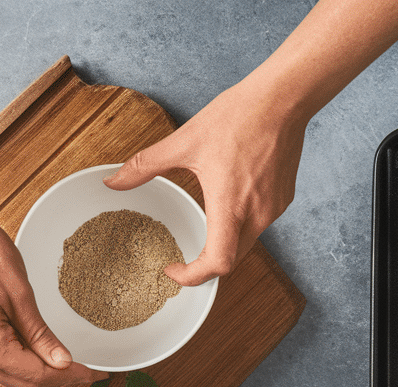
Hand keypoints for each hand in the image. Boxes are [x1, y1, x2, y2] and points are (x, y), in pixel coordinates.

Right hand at [0, 214, 106, 386]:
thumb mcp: (21, 295)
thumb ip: (41, 335)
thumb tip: (64, 363)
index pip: (36, 375)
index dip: (69, 376)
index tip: (95, 372)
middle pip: (26, 384)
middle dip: (60, 380)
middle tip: (91, 371)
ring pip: (17, 378)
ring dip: (46, 375)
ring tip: (75, 366)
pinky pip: (8, 365)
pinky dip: (31, 365)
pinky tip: (50, 356)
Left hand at [103, 82, 307, 286]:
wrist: (282, 98)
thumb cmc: (238, 117)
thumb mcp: (184, 142)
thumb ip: (145, 166)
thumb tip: (113, 181)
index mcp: (229, 207)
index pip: (217, 264)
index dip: (192, 276)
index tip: (173, 270)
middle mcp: (256, 214)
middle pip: (231, 260)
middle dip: (206, 263)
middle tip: (185, 257)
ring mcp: (274, 208)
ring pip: (247, 242)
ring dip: (224, 241)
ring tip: (206, 222)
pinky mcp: (284, 198)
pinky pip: (260, 222)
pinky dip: (241, 222)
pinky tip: (230, 198)